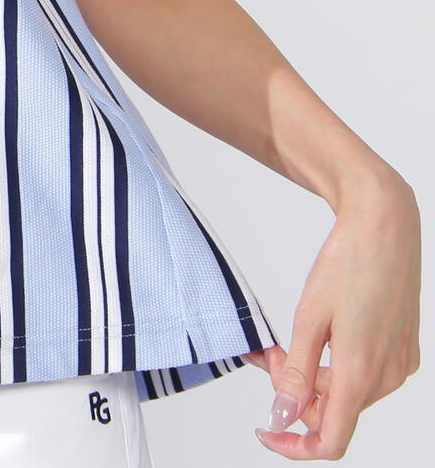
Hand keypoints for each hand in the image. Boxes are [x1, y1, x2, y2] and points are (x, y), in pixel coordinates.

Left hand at [244, 172, 420, 458]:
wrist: (385, 225)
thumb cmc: (347, 262)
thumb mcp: (309, 316)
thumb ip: (296, 374)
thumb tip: (284, 417)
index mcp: (361, 373)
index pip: (331, 440)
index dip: (295, 446)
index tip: (266, 430)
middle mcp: (387, 377)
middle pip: (333, 411)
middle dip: (297, 391)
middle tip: (270, 352)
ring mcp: (401, 365)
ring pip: (348, 392)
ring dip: (315, 377)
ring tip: (290, 341)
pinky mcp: (405, 350)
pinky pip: (366, 374)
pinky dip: (338, 365)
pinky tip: (324, 335)